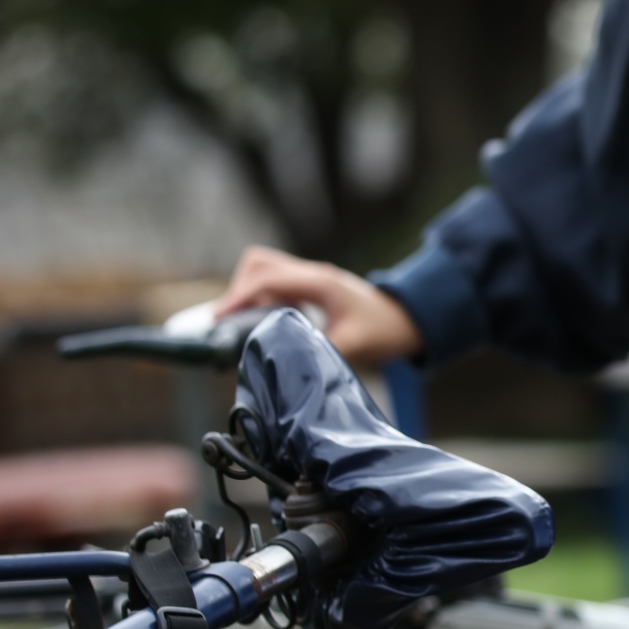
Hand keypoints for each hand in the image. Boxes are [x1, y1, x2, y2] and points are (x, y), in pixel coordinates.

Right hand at [212, 244, 421, 363]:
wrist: (409, 319)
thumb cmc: (386, 329)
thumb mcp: (355, 344)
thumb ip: (321, 351)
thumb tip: (289, 363)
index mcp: (319, 281)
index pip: (266, 279)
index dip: (238, 297)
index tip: (219, 319)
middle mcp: (311, 273)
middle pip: (258, 265)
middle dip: (239, 290)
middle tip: (230, 324)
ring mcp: (311, 278)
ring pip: (264, 271)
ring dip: (249, 293)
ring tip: (243, 325)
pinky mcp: (311, 287)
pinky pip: (276, 284)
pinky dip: (263, 299)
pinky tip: (265, 324)